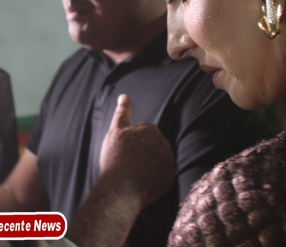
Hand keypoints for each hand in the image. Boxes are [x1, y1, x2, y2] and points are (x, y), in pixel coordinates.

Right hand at [100, 94, 175, 208]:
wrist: (121, 190)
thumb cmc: (116, 158)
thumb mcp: (115, 131)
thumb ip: (122, 113)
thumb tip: (125, 96)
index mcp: (152, 130)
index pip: (144, 129)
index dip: (132, 139)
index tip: (124, 149)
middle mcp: (164, 145)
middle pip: (153, 143)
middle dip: (143, 149)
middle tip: (128, 160)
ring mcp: (168, 163)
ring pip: (158, 158)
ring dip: (149, 161)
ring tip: (134, 171)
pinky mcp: (169, 179)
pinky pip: (162, 174)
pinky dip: (154, 175)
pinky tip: (141, 180)